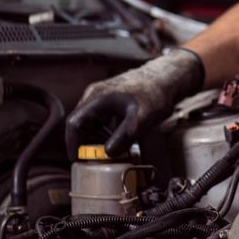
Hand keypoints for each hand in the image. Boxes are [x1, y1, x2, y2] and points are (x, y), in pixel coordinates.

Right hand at [65, 48, 203, 157]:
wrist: (166, 78)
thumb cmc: (155, 92)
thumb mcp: (142, 117)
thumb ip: (125, 135)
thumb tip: (108, 153)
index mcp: (97, 97)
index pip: (74, 123)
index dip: (72, 143)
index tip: (77, 159)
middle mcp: (94, 95)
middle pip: (79, 124)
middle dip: (84, 144)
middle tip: (94, 160)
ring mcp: (101, 97)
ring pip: (89, 123)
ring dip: (94, 139)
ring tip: (107, 153)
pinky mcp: (109, 101)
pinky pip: (99, 120)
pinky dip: (103, 133)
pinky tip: (117, 141)